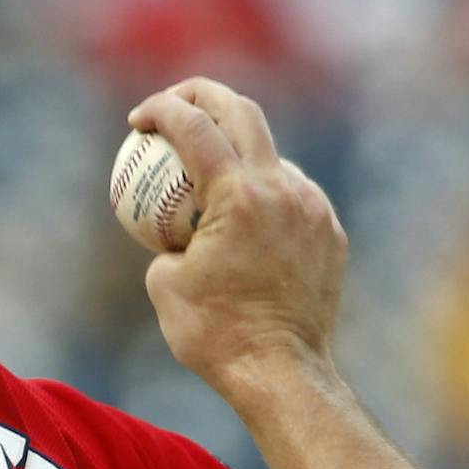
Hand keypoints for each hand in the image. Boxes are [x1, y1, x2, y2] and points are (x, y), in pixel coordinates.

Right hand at [128, 78, 347, 403]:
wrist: (281, 372)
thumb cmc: (213, 333)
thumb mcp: (163, 281)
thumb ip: (166, 237)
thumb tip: (170, 221)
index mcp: (238, 195)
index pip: (193, 126)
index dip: (160, 110)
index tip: (138, 120)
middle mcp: (282, 189)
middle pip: (242, 112)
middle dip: (202, 95)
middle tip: (174, 106)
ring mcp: (313, 208)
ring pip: (271, 155)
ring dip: (236, 152)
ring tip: (208, 177)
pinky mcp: (331, 232)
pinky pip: (293, 195)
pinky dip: (264, 194)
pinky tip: (244, 219)